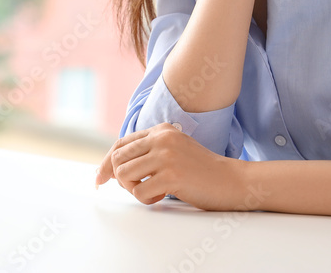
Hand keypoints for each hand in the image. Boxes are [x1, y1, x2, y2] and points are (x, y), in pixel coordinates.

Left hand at [95, 123, 243, 210]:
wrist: (231, 181)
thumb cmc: (201, 171)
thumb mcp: (173, 150)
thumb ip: (147, 151)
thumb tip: (110, 168)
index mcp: (161, 130)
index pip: (120, 144)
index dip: (106, 163)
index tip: (99, 179)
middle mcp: (162, 138)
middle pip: (118, 159)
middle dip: (120, 179)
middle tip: (138, 188)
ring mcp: (166, 156)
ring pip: (124, 175)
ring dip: (134, 190)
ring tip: (153, 191)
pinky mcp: (171, 176)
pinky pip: (140, 193)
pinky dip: (148, 200)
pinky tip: (165, 196)